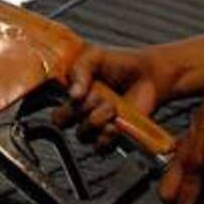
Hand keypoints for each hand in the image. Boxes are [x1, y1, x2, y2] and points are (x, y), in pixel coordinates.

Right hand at [52, 44, 173, 152]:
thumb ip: (79, 70)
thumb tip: (72, 94)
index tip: (78, 93)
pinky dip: (107, 136)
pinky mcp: (112, 136)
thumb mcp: (95, 56)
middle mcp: (81, 112)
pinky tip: (116, 123)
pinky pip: (100, 147)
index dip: (63, 106)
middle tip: (97, 96)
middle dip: (79, 109)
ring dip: (98, 118)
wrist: (147, 74)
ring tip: (112, 106)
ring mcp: (96, 125)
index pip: (55, 111)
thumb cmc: (120, 63)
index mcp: (72, 95)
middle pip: (63, 123)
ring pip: (82, 134)